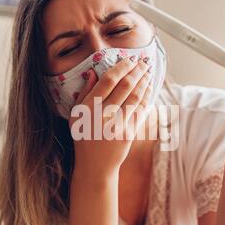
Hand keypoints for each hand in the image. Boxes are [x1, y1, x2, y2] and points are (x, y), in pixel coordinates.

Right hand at [70, 56, 151, 178]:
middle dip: (136, 70)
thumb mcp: (76, 115)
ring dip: (144, 81)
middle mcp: (103, 115)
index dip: (121, 67)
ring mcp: (118, 125)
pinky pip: (140, 110)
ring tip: (148, 71)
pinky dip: (146, 96)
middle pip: (125, 86)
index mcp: (88, 108)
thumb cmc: (84, 137)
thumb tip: (93, 71)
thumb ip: (84, 93)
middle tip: (143, 61)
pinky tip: (149, 87)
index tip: (129, 59)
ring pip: (135, 96)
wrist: (95, 165)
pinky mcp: (129, 133)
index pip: (108, 80)